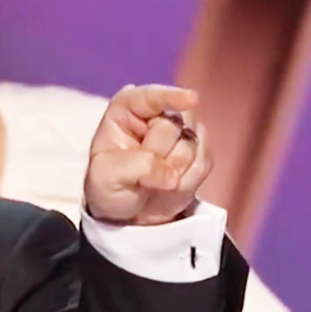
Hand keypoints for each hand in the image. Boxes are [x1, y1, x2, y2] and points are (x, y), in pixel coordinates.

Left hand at [83, 84, 212, 226]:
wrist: (125, 214)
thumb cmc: (108, 186)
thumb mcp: (107, 176)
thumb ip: (139, 167)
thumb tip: (172, 176)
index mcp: (127, 109)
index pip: (151, 96)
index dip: (172, 97)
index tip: (191, 99)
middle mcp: (157, 114)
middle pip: (174, 125)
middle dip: (160, 155)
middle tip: (140, 175)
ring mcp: (181, 131)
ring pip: (192, 145)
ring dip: (173, 171)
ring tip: (153, 184)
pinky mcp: (198, 151)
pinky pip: (203, 163)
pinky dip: (187, 182)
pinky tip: (171, 188)